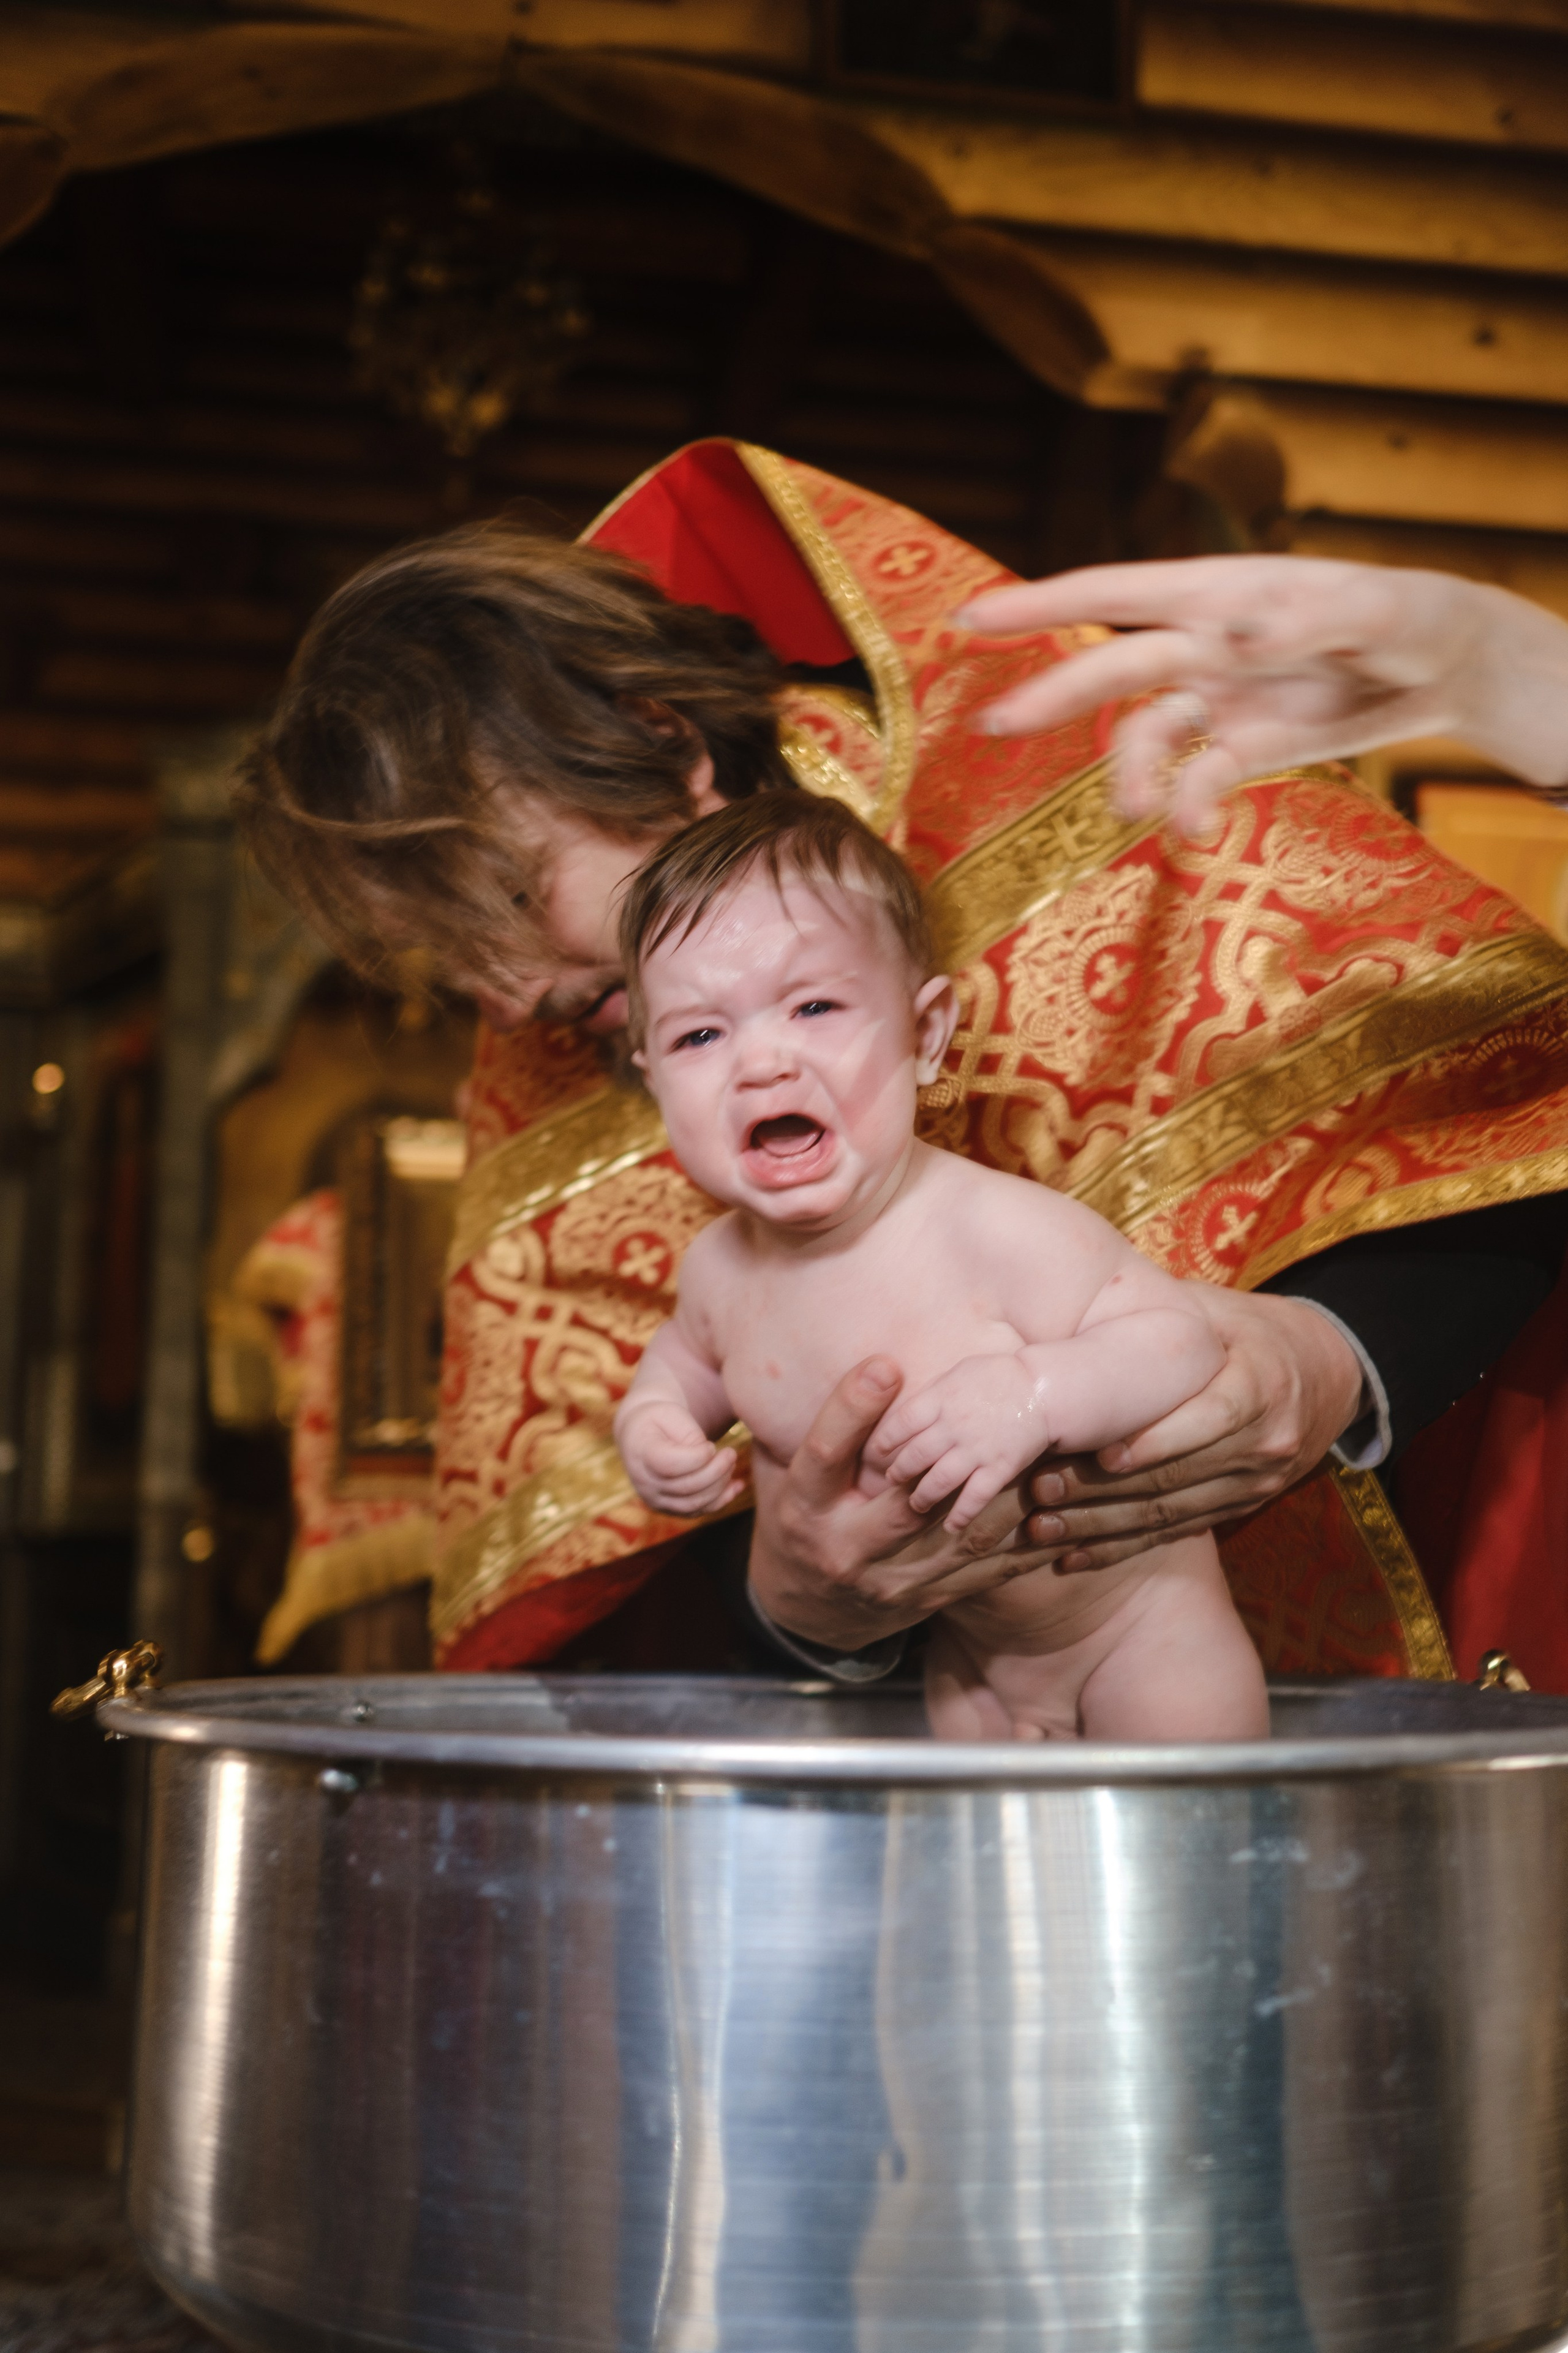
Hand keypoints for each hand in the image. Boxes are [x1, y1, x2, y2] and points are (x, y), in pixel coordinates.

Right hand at [617, 1399, 743, 1516]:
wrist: (642, 1436)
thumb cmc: (659, 1420)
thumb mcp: (670, 1413)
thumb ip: (689, 1435)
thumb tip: (710, 1458)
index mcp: (642, 1454)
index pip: (671, 1464)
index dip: (698, 1458)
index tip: (712, 1445)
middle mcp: (645, 1482)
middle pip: (686, 1487)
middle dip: (716, 1471)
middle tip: (731, 1454)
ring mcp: (655, 1499)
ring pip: (694, 1504)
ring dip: (720, 1486)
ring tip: (731, 1464)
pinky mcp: (668, 1508)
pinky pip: (697, 1512)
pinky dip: (721, 1500)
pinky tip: (737, 1485)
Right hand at [748, 1357, 1060, 1651]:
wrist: (807, 1604)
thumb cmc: (805, 1516)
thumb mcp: (792, 1473)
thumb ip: (828, 1427)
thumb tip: (868, 1364)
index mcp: (802, 1508)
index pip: (822, 1453)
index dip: (852, 1409)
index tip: (885, 1365)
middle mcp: (843, 1549)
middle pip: (901, 1507)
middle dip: (954, 1466)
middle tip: (999, 1422)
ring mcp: (886, 1582)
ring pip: (956, 1544)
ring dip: (1006, 1508)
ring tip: (1045, 1468)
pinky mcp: (923, 1602)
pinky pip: (980, 1576)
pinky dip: (1020, 1549)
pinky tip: (1054, 1521)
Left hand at [866, 1353, 1045, 1529]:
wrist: (1044, 1388)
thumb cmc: (1001, 1376)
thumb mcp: (960, 1372)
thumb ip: (933, 1393)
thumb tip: (907, 1409)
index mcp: (941, 1399)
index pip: (901, 1424)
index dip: (885, 1441)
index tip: (878, 1452)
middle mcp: (953, 1426)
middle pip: (914, 1456)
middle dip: (898, 1472)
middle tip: (892, 1480)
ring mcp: (976, 1449)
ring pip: (938, 1481)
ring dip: (922, 1497)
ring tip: (915, 1504)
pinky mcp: (999, 1468)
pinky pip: (975, 1498)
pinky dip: (961, 1515)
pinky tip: (952, 1527)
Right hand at [954, 557, 1567, 834]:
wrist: (1448, 666)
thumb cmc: (1410, 613)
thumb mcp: (1372, 608)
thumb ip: (1301, 619)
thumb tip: (1227, 632)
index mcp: (1219, 591)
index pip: (1113, 592)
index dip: (1038, 604)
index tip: (970, 618)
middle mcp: (1205, 644)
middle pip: (1111, 669)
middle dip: (1049, 693)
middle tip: (990, 726)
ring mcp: (1221, 699)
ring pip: (1148, 735)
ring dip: (1133, 774)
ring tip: (1140, 811)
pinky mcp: (1247, 746)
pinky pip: (1200, 779)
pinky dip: (1191, 807)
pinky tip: (1194, 833)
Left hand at [1021, 1289, 1363, 1570]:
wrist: (1323, 1376)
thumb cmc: (1245, 1332)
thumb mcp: (1215, 1311)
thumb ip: (1160, 1313)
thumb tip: (1078, 1297)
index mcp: (1260, 1385)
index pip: (1208, 1420)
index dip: (1153, 1442)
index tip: (1098, 1453)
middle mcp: (1264, 1442)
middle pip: (1178, 1475)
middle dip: (1105, 1489)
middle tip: (1042, 1490)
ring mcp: (1255, 1483)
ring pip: (1171, 1514)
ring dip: (1102, 1525)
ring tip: (1042, 1526)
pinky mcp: (1240, 1508)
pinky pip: (1176, 1533)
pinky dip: (1123, 1546)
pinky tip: (1074, 1555)